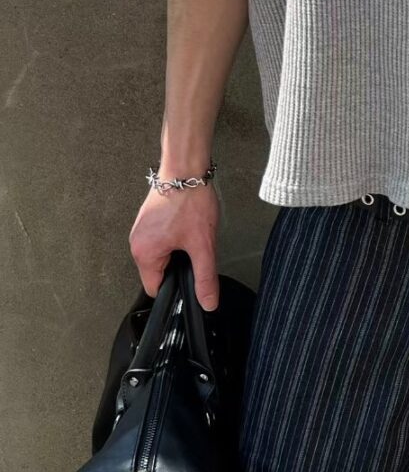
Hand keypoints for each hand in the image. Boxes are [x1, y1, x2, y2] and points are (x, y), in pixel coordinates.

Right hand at [128, 181, 220, 310]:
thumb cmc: (190, 201)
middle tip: (195, 248)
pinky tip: (187, 224)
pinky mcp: (149, 219)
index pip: (156, 289)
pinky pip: (160, 239)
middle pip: (158, 271)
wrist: (185, 168)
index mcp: (144, 254)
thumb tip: (207, 302)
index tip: (191, 278)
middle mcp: (137, 243)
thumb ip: (205, 278)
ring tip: (192, 233)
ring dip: (178, 250)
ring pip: (161, 254)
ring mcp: (141, 229)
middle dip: (179, 265)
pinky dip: (175, 237)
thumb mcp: (202, 245)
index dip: (176, 287)